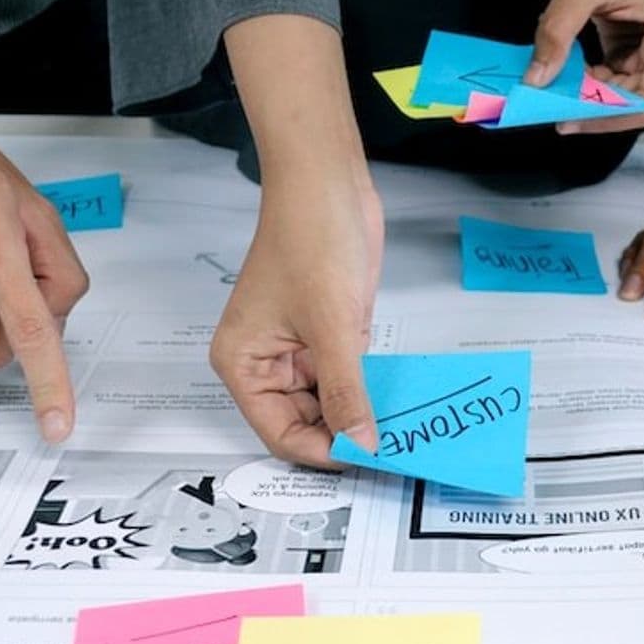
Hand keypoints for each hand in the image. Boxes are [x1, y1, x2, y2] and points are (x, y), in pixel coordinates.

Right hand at [211, 179, 381, 466]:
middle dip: (344, 436)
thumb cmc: (311, 239)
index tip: (365, 460)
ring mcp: (299, 350)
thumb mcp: (332, 326)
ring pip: (329, 404)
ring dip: (361, 416)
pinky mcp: (329, 336)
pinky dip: (369, 391)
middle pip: (304, 424)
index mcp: (243, 364)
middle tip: (390, 451)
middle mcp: (266, 363)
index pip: (279, 433)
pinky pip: (347, 378)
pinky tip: (398, 402)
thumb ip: (346, 391)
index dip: (320, 452)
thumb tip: (361, 444)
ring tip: (400, 431)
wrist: (329, 183)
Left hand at [525, 0, 643, 133]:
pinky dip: (593, 83)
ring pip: (625, 100)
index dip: (605, 117)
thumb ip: (556, 33)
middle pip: (636, 106)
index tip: (566, 118)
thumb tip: (536, 80)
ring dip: (590, 96)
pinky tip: (570, 73)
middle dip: (593, 107)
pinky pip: (620, 86)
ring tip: (556, 84)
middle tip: (549, 105)